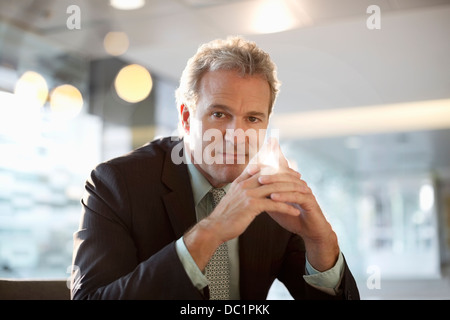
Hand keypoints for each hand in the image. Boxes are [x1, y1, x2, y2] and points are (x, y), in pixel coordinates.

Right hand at [183, 151, 299, 270]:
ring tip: (303, 194)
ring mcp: (248, 194)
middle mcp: (245, 184)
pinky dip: (287, 207)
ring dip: (292, 191)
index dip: (277, 167)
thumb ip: (241, 188)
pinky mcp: (252, 206)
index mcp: (241, 181)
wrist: (215, 228)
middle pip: (272, 175)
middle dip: (288, 177)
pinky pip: (274, 204)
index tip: (289, 170)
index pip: (261, 167)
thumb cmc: (224, 215)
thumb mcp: (232, 196)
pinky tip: (296, 211)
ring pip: (276, 188)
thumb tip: (249, 183)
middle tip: (301, 180)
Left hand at [248, 138, 339, 270]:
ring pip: (288, 183)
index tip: (251, 168)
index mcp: (292, 183)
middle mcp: (299, 184)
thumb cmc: (292, 218)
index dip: (266, 168)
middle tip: (255, 173)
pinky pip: (296, 196)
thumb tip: (249, 190)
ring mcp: (306, 191)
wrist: (309, 232)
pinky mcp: (310, 201)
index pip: (278, 170)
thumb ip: (265, 196)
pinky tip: (273, 197)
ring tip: (261, 183)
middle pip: (283, 174)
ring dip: (274, 183)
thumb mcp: (275, 205)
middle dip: (268, 172)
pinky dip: (284, 196)